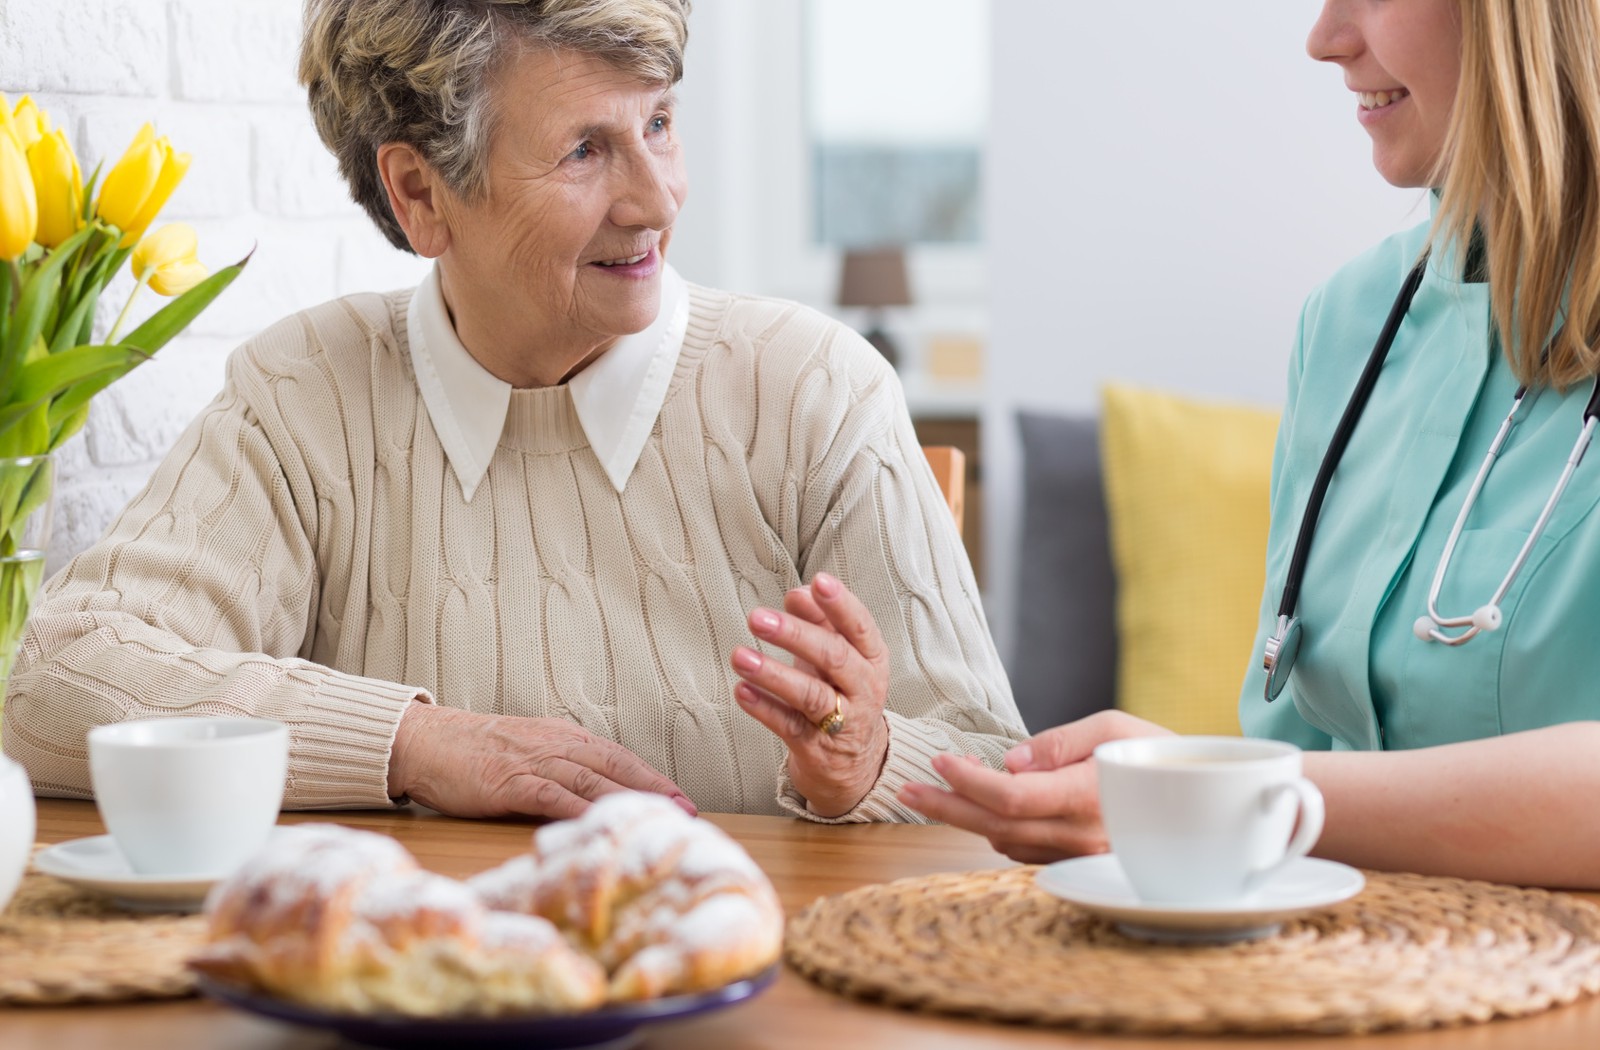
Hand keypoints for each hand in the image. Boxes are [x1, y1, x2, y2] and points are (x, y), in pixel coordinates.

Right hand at [387, 704, 695, 819]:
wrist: (424, 740)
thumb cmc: (473, 751)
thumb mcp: (527, 750)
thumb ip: (560, 767)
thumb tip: (594, 792)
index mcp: (562, 737)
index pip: (617, 757)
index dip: (651, 777)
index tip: (680, 798)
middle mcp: (555, 744)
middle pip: (615, 765)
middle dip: (653, 788)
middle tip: (684, 811)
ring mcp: (532, 761)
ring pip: (591, 779)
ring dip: (627, 799)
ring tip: (655, 817)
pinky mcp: (508, 781)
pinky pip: (550, 795)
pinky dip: (578, 809)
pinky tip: (598, 823)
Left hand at [731, 572, 890, 817]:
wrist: (856, 764)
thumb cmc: (841, 693)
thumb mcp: (837, 655)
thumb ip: (819, 621)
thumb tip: (798, 592)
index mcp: (872, 659)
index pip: (860, 627)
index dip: (841, 604)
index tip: (818, 582)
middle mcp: (863, 688)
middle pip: (834, 657)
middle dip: (795, 634)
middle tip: (758, 618)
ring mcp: (843, 721)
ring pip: (810, 695)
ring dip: (773, 674)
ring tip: (740, 657)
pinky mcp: (816, 748)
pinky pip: (789, 726)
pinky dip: (764, 708)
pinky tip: (742, 691)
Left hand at [897, 710, 1170, 862]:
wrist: (1204, 802)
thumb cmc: (1160, 756)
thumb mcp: (1116, 729)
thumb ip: (1060, 743)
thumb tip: (1010, 761)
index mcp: (1090, 797)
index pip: (1013, 797)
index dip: (970, 781)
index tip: (940, 761)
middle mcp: (1082, 835)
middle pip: (997, 826)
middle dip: (947, 807)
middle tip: (906, 790)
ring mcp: (1080, 856)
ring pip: (1006, 841)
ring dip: (967, 817)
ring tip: (937, 789)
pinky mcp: (1078, 863)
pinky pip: (1023, 849)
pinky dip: (995, 827)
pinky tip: (979, 806)